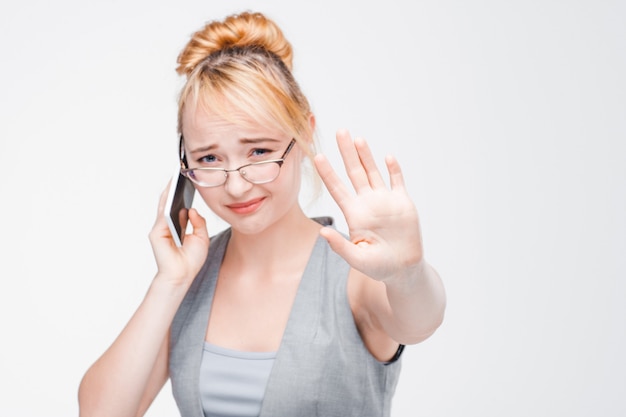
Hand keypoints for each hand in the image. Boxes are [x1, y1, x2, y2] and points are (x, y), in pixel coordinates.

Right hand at [148, 181, 209, 286]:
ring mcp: (160, 228)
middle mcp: (167, 225)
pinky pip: (162, 214)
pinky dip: (165, 203)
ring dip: (168, 191)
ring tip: (174, 178)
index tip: (187, 180)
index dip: (182, 194)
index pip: (179, 206)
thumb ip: (199, 222)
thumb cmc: (191, 260)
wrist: (182, 275)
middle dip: (173, 188)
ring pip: (164, 206)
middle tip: (179, 172)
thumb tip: (192, 209)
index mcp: (179, 226)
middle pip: (170, 203)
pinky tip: (171, 192)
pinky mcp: (157, 233)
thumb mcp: (201, 238)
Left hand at [314, 129, 423, 281]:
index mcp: (354, 214)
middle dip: (346, 152)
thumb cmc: (379, 266)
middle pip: (354, 172)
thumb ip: (340, 247)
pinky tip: (387, 157)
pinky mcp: (402, 203)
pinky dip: (393, 169)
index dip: (328, 172)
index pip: (337, 188)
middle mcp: (367, 203)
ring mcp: (385, 201)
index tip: (317, 156)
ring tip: (357, 139)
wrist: (404, 269)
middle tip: (340, 131)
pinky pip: (397, 181)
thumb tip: (322, 233)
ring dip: (366, 156)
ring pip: (373, 172)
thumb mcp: (357, 259)